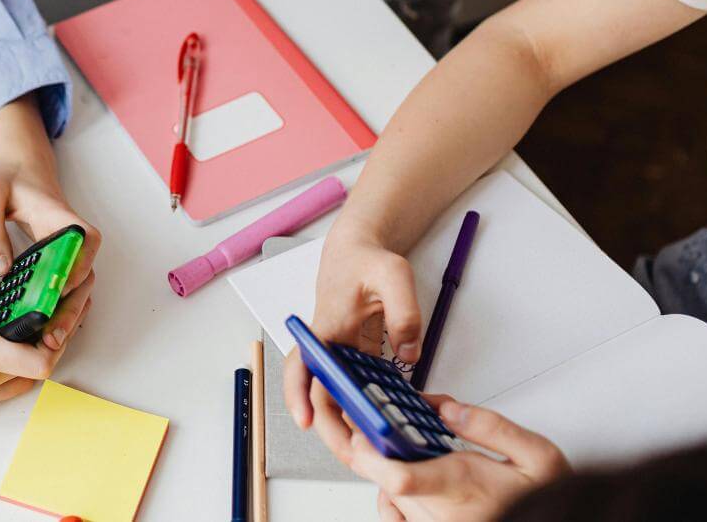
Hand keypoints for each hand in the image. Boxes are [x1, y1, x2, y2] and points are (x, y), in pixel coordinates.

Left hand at [0, 96, 101, 350]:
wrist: (22, 168)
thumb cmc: (8, 179)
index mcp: (64, 219)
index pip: (79, 249)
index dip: (70, 276)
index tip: (53, 297)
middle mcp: (77, 240)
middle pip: (83, 280)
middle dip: (68, 312)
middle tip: (50, 338)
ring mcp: (73, 254)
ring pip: (79, 292)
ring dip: (66, 318)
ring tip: (47, 344)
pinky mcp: (64, 265)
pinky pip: (69, 292)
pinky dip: (59, 312)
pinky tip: (42, 332)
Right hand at [0, 263, 95, 434]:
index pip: (41, 357)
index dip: (63, 331)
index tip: (68, 302)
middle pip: (41, 368)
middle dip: (59, 335)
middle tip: (67, 303)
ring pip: (23, 380)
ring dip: (39, 353)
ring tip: (42, 318)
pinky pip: (3, 386)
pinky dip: (15, 364)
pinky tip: (8, 336)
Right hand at [286, 222, 423, 459]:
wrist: (358, 248)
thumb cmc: (367, 258)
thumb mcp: (393, 275)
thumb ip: (404, 313)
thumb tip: (407, 355)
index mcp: (326, 327)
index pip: (302, 365)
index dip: (298, 395)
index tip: (304, 421)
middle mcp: (327, 345)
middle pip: (318, 394)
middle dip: (331, 429)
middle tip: (353, 457)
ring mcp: (340, 353)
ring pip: (335, 396)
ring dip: (348, 424)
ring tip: (372, 452)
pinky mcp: (355, 356)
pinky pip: (356, 387)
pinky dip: (366, 408)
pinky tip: (386, 424)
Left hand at [347, 395, 569, 520]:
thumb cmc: (542, 501)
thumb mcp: (538, 458)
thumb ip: (493, 427)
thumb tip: (448, 410)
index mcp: (462, 488)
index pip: (401, 477)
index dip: (372, 452)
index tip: (364, 427)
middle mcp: (440, 514)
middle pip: (385, 479)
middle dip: (378, 446)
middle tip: (381, 420)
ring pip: (387, 494)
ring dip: (385, 467)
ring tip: (401, 445)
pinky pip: (393, 514)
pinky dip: (390, 494)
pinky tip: (404, 476)